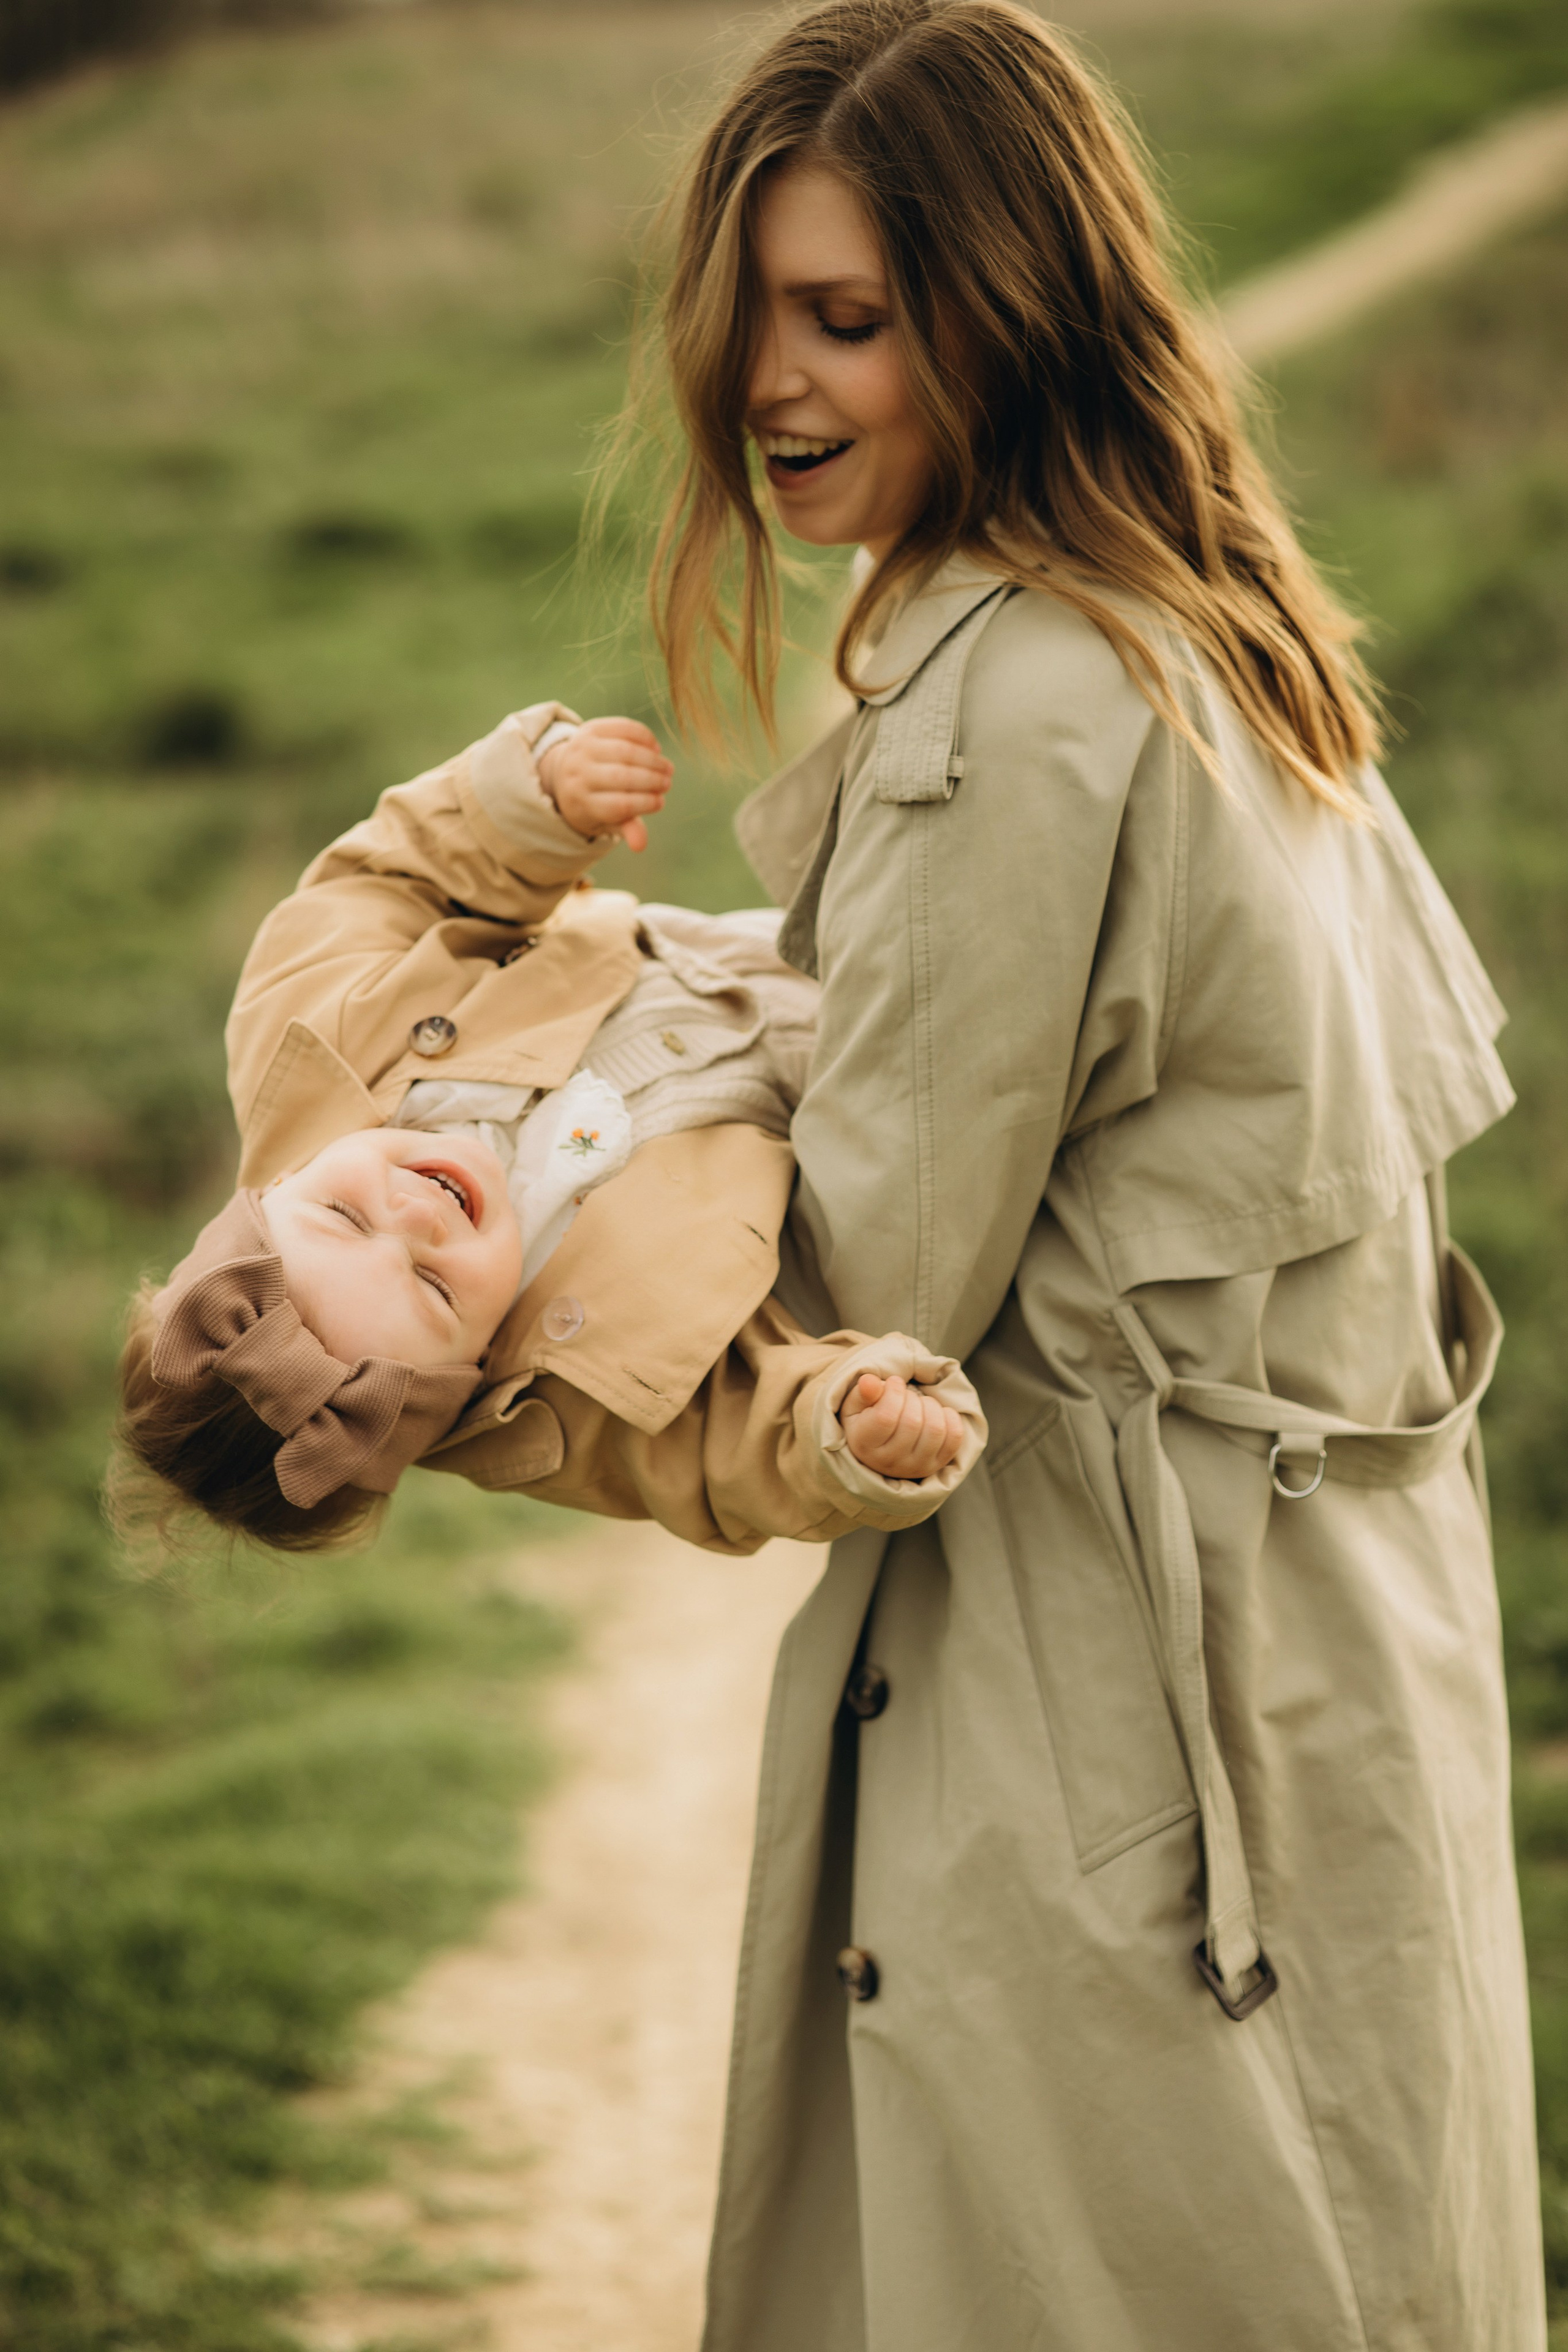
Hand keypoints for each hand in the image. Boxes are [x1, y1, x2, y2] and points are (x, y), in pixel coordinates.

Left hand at [537, 716, 672, 851]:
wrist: (565, 772)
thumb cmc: (595, 801)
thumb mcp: (606, 819)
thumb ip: (626, 828)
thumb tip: (641, 846)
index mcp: (581, 802)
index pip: (618, 805)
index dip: (644, 804)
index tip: (660, 803)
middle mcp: (577, 774)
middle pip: (621, 777)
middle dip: (651, 780)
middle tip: (668, 783)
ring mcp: (581, 748)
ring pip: (624, 751)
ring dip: (651, 760)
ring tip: (666, 768)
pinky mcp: (589, 728)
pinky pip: (622, 728)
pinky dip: (644, 737)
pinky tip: (655, 748)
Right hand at [840, 1373, 963, 1480]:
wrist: (882, 1447)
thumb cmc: (868, 1419)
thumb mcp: (858, 1404)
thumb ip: (864, 1392)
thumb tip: (869, 1382)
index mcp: (864, 1444)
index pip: (885, 1417)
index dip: (894, 1392)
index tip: (894, 1382)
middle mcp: (889, 1462)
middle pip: (912, 1422)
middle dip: (912, 1398)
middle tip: (906, 1396)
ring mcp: (916, 1466)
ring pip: (935, 1429)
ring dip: (931, 1406)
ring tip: (920, 1404)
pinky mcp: (937, 1464)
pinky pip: (955, 1436)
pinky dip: (949, 1417)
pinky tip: (936, 1414)